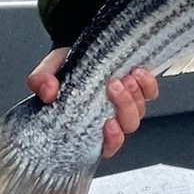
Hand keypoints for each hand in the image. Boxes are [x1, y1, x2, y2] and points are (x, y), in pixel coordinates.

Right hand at [28, 48, 158, 158]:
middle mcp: (111, 117)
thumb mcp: (50, 70)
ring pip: (140, 111)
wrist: (80, 48)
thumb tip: (47, 91)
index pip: (106, 146)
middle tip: (113, 85)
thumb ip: (41, 80)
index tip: (108, 125)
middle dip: (124, 106)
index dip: (111, 141)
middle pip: (127, 125)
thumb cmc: (66, 67)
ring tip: (125, 77)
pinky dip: (148, 84)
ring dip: (135, 95)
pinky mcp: (140, 88)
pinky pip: (152, 93)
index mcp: (89, 123)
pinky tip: (138, 73)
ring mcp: (127, 103)